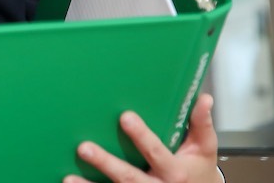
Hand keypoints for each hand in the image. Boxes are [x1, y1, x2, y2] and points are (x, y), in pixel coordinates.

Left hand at [65, 94, 219, 182]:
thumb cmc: (198, 171)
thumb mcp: (204, 149)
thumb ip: (201, 125)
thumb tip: (203, 99)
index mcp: (174, 171)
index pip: (156, 152)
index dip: (141, 136)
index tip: (125, 117)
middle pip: (130, 177)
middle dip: (107, 164)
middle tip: (84, 148)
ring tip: (68, 177)